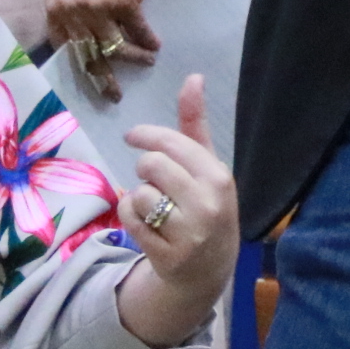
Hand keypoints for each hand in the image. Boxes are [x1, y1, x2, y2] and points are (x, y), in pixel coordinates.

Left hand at [47, 0, 158, 83]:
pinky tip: (155, 44)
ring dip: (134, 59)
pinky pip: (139, 30)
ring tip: (146, 62)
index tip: (89, 79)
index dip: (79, 65)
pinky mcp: (126, 3)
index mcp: (56, 8)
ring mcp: (101, 9)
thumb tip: (85, 38)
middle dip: (104, 79)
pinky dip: (148, 40)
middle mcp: (75, 12)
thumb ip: (71, 10)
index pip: (64, 47)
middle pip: (90, 56)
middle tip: (113, 95)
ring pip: (117, 48)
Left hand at [112, 75, 237, 348]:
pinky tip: (147, 224)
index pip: (173, 144)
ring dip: (139, 196)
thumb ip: (195, 124)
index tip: (132, 137)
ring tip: (156, 207)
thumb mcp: (207, 166)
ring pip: (140, 194)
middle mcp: (208, 205)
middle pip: (152, 166)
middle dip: (145, 169)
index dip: (146, 136)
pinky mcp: (168, 256)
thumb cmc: (206, 207)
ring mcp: (189, 234)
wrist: (208, 271)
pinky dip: (131, 216)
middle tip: (154, 180)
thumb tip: (193, 77)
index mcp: (219, 177)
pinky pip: (131, 220)